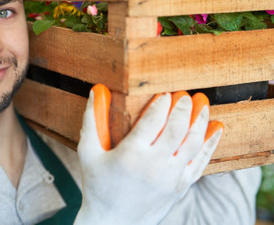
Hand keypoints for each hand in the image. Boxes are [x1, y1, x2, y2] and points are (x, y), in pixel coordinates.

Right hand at [75, 85, 222, 224]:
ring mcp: (171, 177)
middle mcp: (154, 164)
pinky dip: (210, 144)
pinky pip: (200, 162)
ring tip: (202, 104)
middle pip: (177, 128)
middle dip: (183, 107)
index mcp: (131, 153)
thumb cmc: (97, 185)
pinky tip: (215, 129)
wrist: (113, 222)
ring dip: (200, 120)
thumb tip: (95, 91)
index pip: (153, 119)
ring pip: (193, 142)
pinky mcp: (180, 187)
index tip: (165, 92)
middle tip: (185, 94)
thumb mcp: (88, 151)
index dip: (162, 103)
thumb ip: (92, 120)